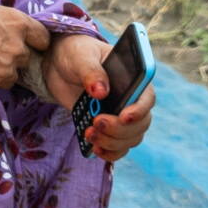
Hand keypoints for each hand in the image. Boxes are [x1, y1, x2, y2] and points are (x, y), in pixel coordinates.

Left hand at [41, 35, 154, 161]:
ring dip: (112, 142)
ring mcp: (120, 116)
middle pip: (141, 124)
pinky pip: (118, 148)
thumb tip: (101, 92)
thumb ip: (91, 71)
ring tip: (89, 133)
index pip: (147, 98)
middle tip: (96, 122)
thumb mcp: (81, 56)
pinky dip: (109, 153)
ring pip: (130, 139)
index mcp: (133, 78)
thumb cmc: (76, 54)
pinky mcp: (108, 128)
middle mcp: (131, 100)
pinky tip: (94, 148)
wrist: (60, 67)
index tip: (123, 116)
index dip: (140, 110)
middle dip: (120, 129)